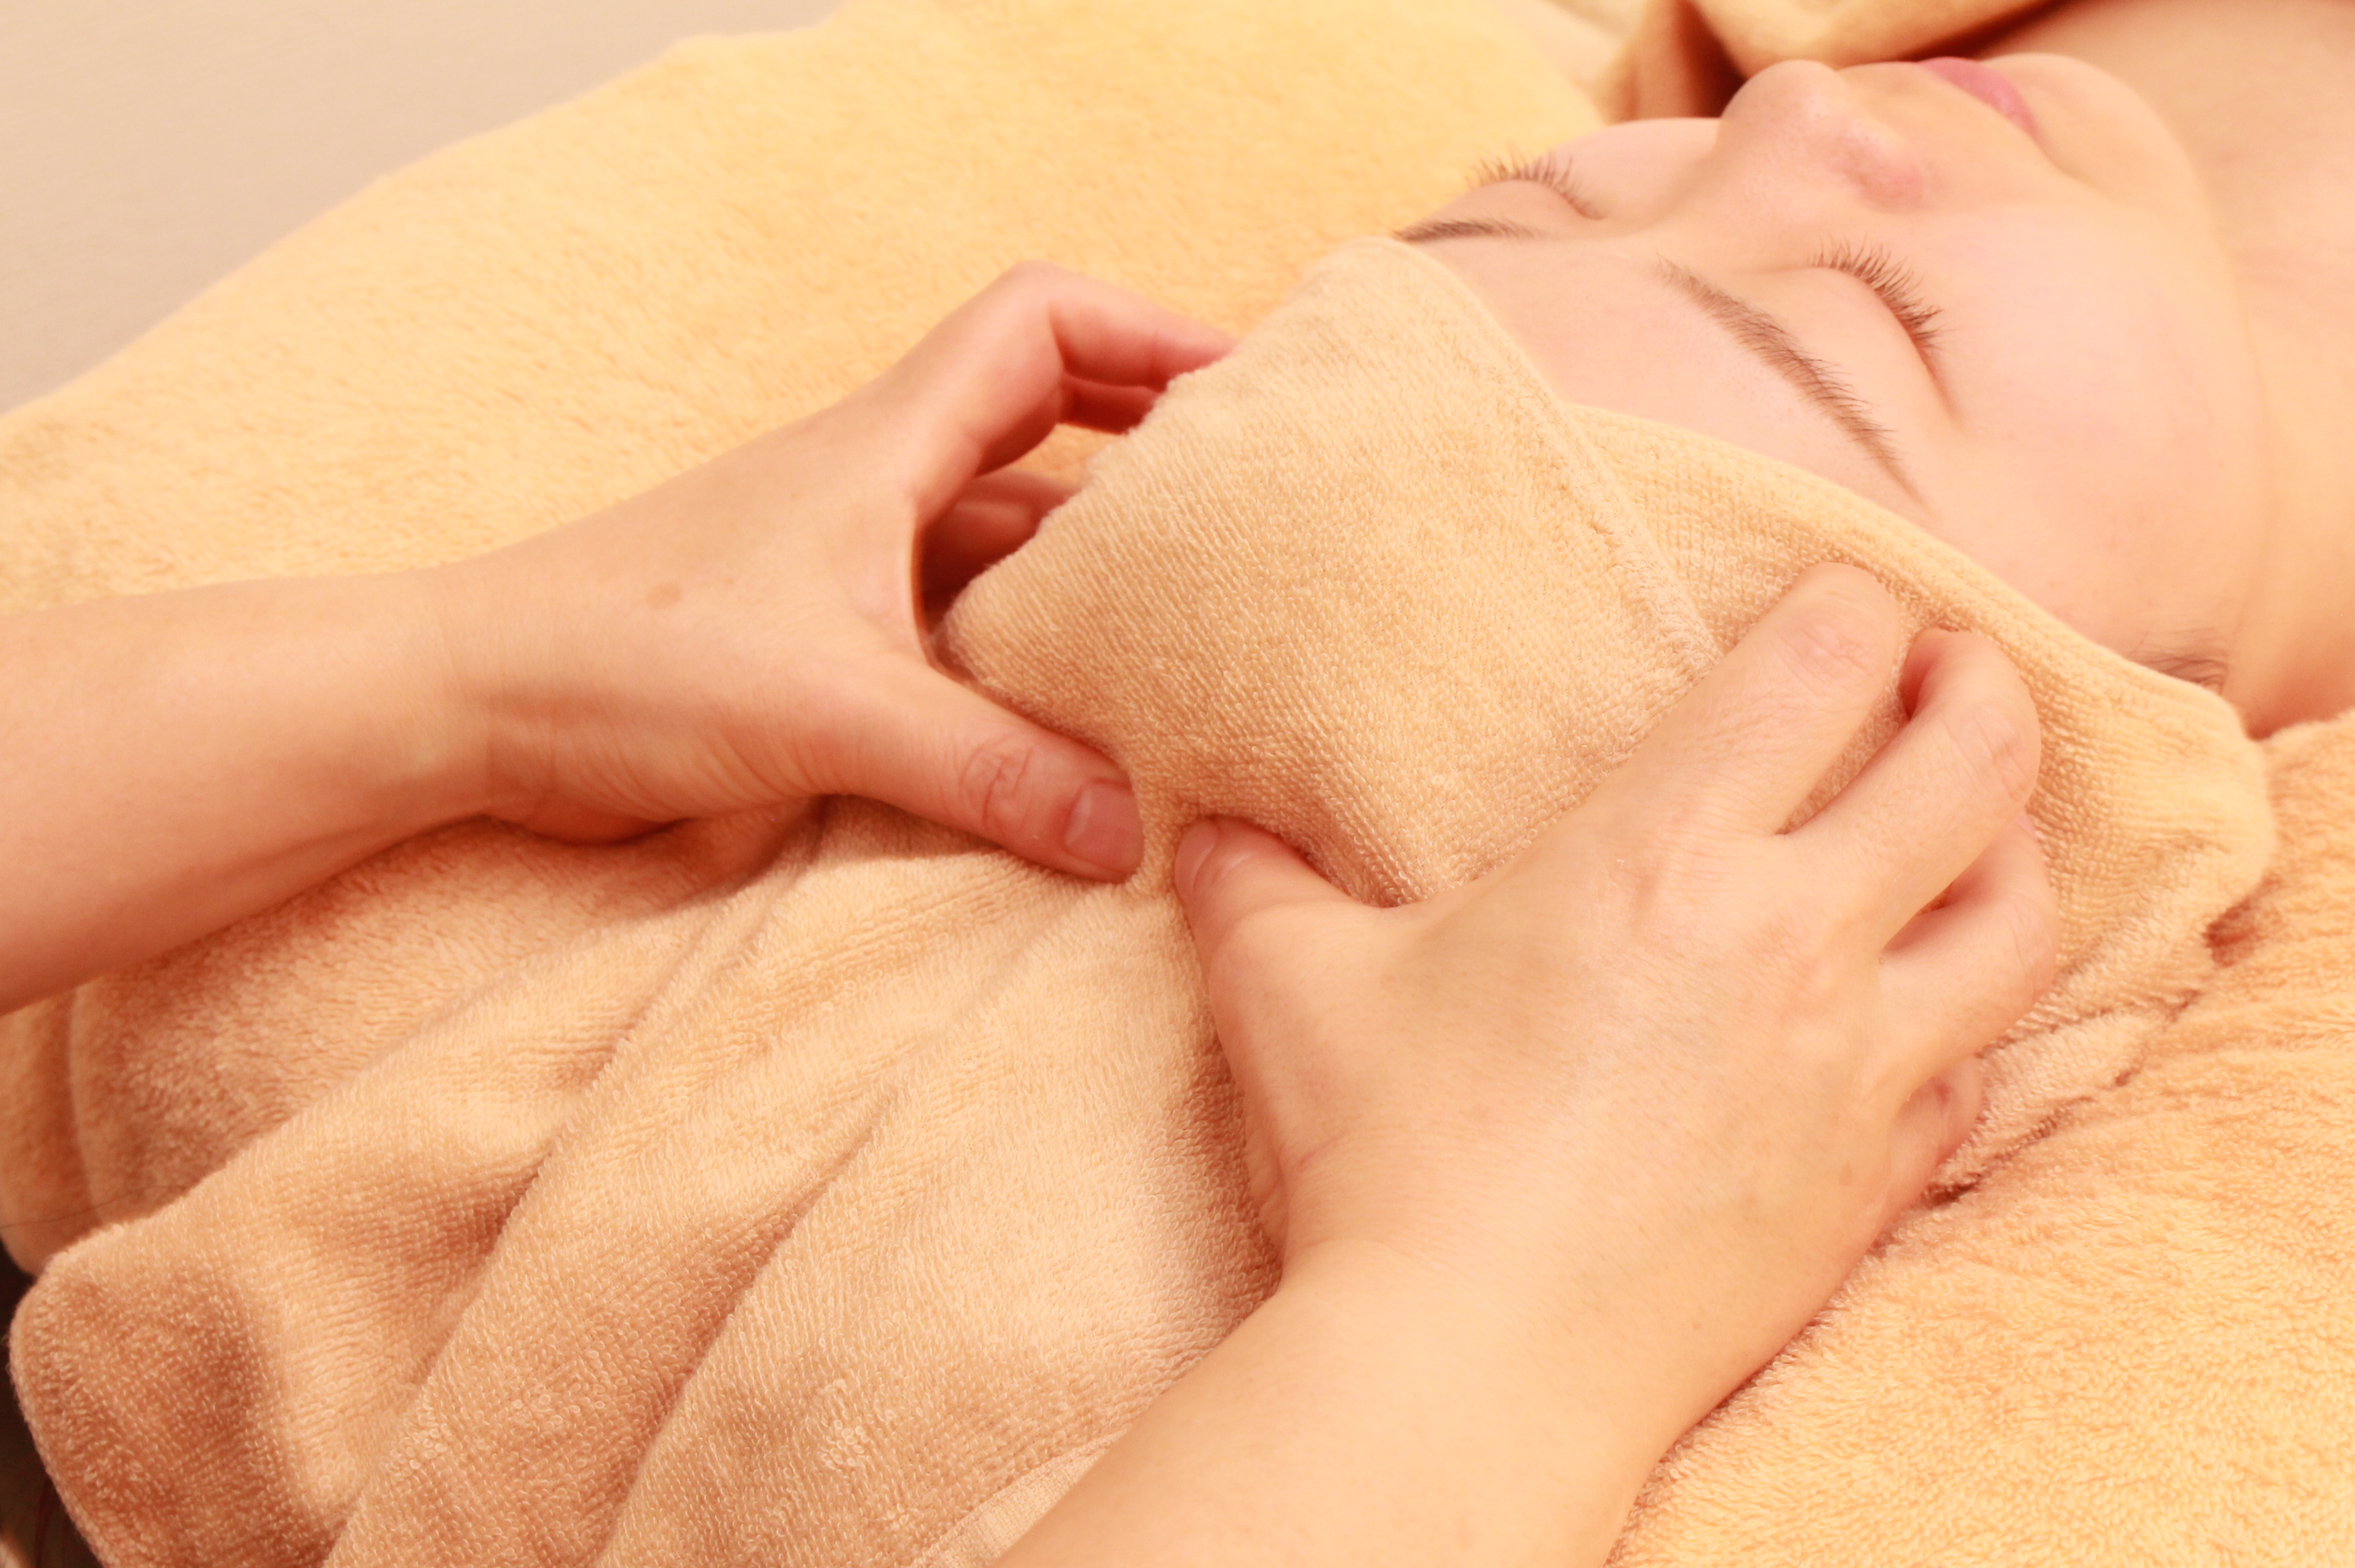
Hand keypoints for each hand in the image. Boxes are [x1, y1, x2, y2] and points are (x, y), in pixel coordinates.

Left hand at [426, 263, 1231, 876]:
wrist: (472, 708)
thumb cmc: (622, 659)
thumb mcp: (828, 707)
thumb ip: (982, 767)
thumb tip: (1126, 827)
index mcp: (885, 449)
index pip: (1038, 325)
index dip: (1148, 329)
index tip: (1244, 383)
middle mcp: (877, 490)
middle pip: (1046, 423)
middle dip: (1148, 450)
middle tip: (1248, 508)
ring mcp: (853, 569)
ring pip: (1008, 543)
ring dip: (1089, 576)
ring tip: (1193, 628)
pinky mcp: (827, 647)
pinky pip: (962, 635)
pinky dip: (1026, 664)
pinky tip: (1078, 726)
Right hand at [1172, 565, 2057, 1453]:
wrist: (1476, 1363)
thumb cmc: (1386, 1157)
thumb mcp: (1292, 987)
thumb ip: (1252, 884)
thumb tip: (1201, 835)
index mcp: (1658, 856)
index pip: (1821, 669)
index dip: (1857, 607)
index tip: (1846, 606)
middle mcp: (1789, 941)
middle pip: (1975, 767)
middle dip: (1982, 690)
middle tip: (1951, 671)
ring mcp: (1854, 1067)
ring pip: (2021, 916)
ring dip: (2014, 845)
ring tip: (1973, 825)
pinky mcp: (1874, 1178)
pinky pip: (1978, 1067)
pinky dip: (1970, 1017)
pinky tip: (1923, 1009)